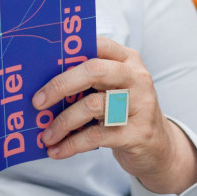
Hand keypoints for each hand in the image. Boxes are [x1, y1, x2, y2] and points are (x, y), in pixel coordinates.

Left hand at [32, 36, 196, 194]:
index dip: (69, 52)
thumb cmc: (126, 113)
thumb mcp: (113, 89)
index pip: (98, 44)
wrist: (159, 148)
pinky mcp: (138, 133)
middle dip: (60, 85)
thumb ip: (89, 80)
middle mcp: (137, 77)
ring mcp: (140, 105)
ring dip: (63, 122)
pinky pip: (96, 136)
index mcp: (128, 60)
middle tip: (37, 102)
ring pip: (92, 105)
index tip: (43, 63)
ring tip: (46, 134)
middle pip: (93, 71)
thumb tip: (44, 83)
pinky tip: (57, 150)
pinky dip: (71, 144)